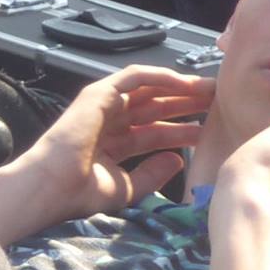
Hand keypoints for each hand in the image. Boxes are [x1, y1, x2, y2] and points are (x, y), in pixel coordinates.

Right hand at [24, 65, 214, 219]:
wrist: (52, 187)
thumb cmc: (81, 193)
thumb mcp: (128, 188)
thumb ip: (153, 174)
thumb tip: (179, 159)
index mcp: (114, 145)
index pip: (156, 133)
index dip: (183, 130)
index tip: (209, 131)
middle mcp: (110, 122)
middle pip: (156, 109)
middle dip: (187, 104)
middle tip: (218, 104)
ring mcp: (103, 106)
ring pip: (149, 90)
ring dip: (180, 87)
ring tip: (210, 89)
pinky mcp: (99, 93)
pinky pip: (134, 77)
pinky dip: (160, 76)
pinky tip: (184, 81)